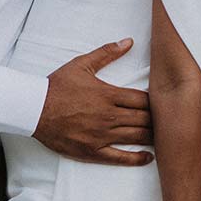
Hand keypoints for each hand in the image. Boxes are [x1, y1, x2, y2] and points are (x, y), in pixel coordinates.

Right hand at [34, 39, 153, 165]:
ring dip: (152, 136)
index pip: (143, 100)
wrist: (33, 108)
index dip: (157, 101)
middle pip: (144, 119)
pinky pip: (120, 158)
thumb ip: (107, 53)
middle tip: (167, 120)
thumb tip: (128, 41)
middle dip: (157, 119)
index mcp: (109, 95)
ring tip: (162, 135)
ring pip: (136, 137)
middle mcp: (109, 117)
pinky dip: (137, 158)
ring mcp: (102, 136)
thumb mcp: (82, 64)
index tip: (163, 102)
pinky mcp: (93, 151)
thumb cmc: (57, 86)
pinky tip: (148, 157)